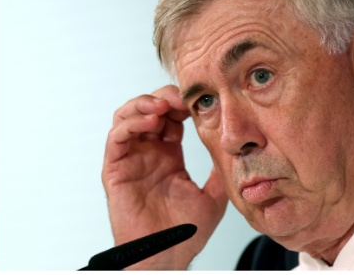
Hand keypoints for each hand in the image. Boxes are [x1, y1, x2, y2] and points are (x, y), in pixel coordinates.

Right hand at [102, 85, 227, 269]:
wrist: (166, 257)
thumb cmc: (185, 234)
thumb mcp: (213, 197)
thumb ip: (220, 173)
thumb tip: (238, 153)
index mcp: (169, 157)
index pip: (172, 118)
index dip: (181, 104)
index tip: (198, 101)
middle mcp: (148, 154)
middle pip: (149, 110)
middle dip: (165, 98)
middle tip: (181, 99)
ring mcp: (131, 160)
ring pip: (127, 117)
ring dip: (144, 104)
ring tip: (164, 106)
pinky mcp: (116, 171)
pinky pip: (116, 138)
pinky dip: (131, 123)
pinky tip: (151, 122)